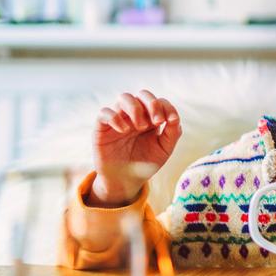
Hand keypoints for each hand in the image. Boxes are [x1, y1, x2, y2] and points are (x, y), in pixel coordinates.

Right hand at [90, 90, 181, 206]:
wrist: (126, 181)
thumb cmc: (145, 163)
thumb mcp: (164, 149)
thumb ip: (172, 133)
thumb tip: (174, 117)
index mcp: (151, 118)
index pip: (159, 101)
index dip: (166, 107)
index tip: (170, 121)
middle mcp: (134, 115)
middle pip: (142, 94)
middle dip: (152, 103)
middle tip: (157, 122)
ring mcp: (119, 119)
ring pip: (124, 97)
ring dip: (135, 108)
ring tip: (140, 127)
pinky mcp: (102, 128)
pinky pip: (104, 112)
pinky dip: (115, 117)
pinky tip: (123, 130)